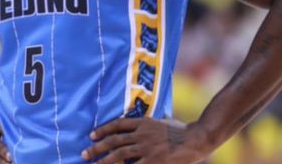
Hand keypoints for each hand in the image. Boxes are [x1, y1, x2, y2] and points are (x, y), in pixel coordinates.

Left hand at [81, 117, 205, 163]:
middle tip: (85, 153)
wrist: (196, 138)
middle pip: (115, 140)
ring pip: (119, 154)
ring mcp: (147, 148)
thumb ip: (151, 125)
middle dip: (97, 147)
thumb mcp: (163, 122)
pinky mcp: (153, 161)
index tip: (92, 135)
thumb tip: (141, 126)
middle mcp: (142, 133)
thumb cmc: (182, 130)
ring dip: (104, 160)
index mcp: (144, 122)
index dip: (103, 129)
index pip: (118, 124)